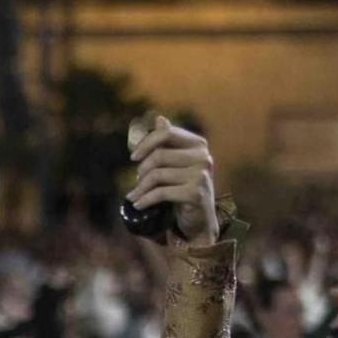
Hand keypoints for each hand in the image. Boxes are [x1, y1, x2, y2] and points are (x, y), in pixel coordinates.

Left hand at [126, 116, 217, 246]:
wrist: (199, 219)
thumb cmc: (183, 188)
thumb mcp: (176, 164)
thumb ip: (167, 143)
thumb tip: (159, 118)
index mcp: (198, 144)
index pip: (167, 133)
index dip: (146, 143)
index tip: (133, 157)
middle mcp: (203, 157)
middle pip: (158, 156)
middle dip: (141, 171)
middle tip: (137, 182)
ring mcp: (201, 175)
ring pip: (157, 175)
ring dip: (140, 188)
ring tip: (135, 195)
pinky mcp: (196, 193)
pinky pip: (161, 192)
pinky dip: (145, 200)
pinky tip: (138, 205)